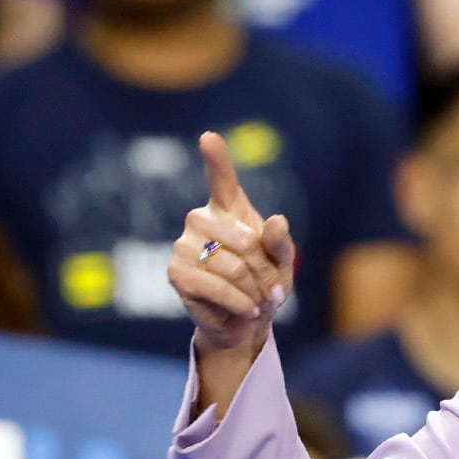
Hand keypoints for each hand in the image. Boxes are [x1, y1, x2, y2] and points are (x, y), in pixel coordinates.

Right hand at [166, 131, 295, 352]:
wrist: (244, 321)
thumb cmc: (264, 285)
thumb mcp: (282, 265)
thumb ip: (281, 243)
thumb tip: (277, 220)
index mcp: (229, 209)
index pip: (221, 178)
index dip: (216, 158)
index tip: (209, 137)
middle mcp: (201, 219)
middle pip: (245, 240)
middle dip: (266, 271)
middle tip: (274, 292)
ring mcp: (184, 244)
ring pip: (233, 267)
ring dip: (255, 291)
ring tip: (259, 302)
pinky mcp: (175, 272)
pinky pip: (216, 287)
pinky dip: (240, 302)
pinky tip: (247, 309)